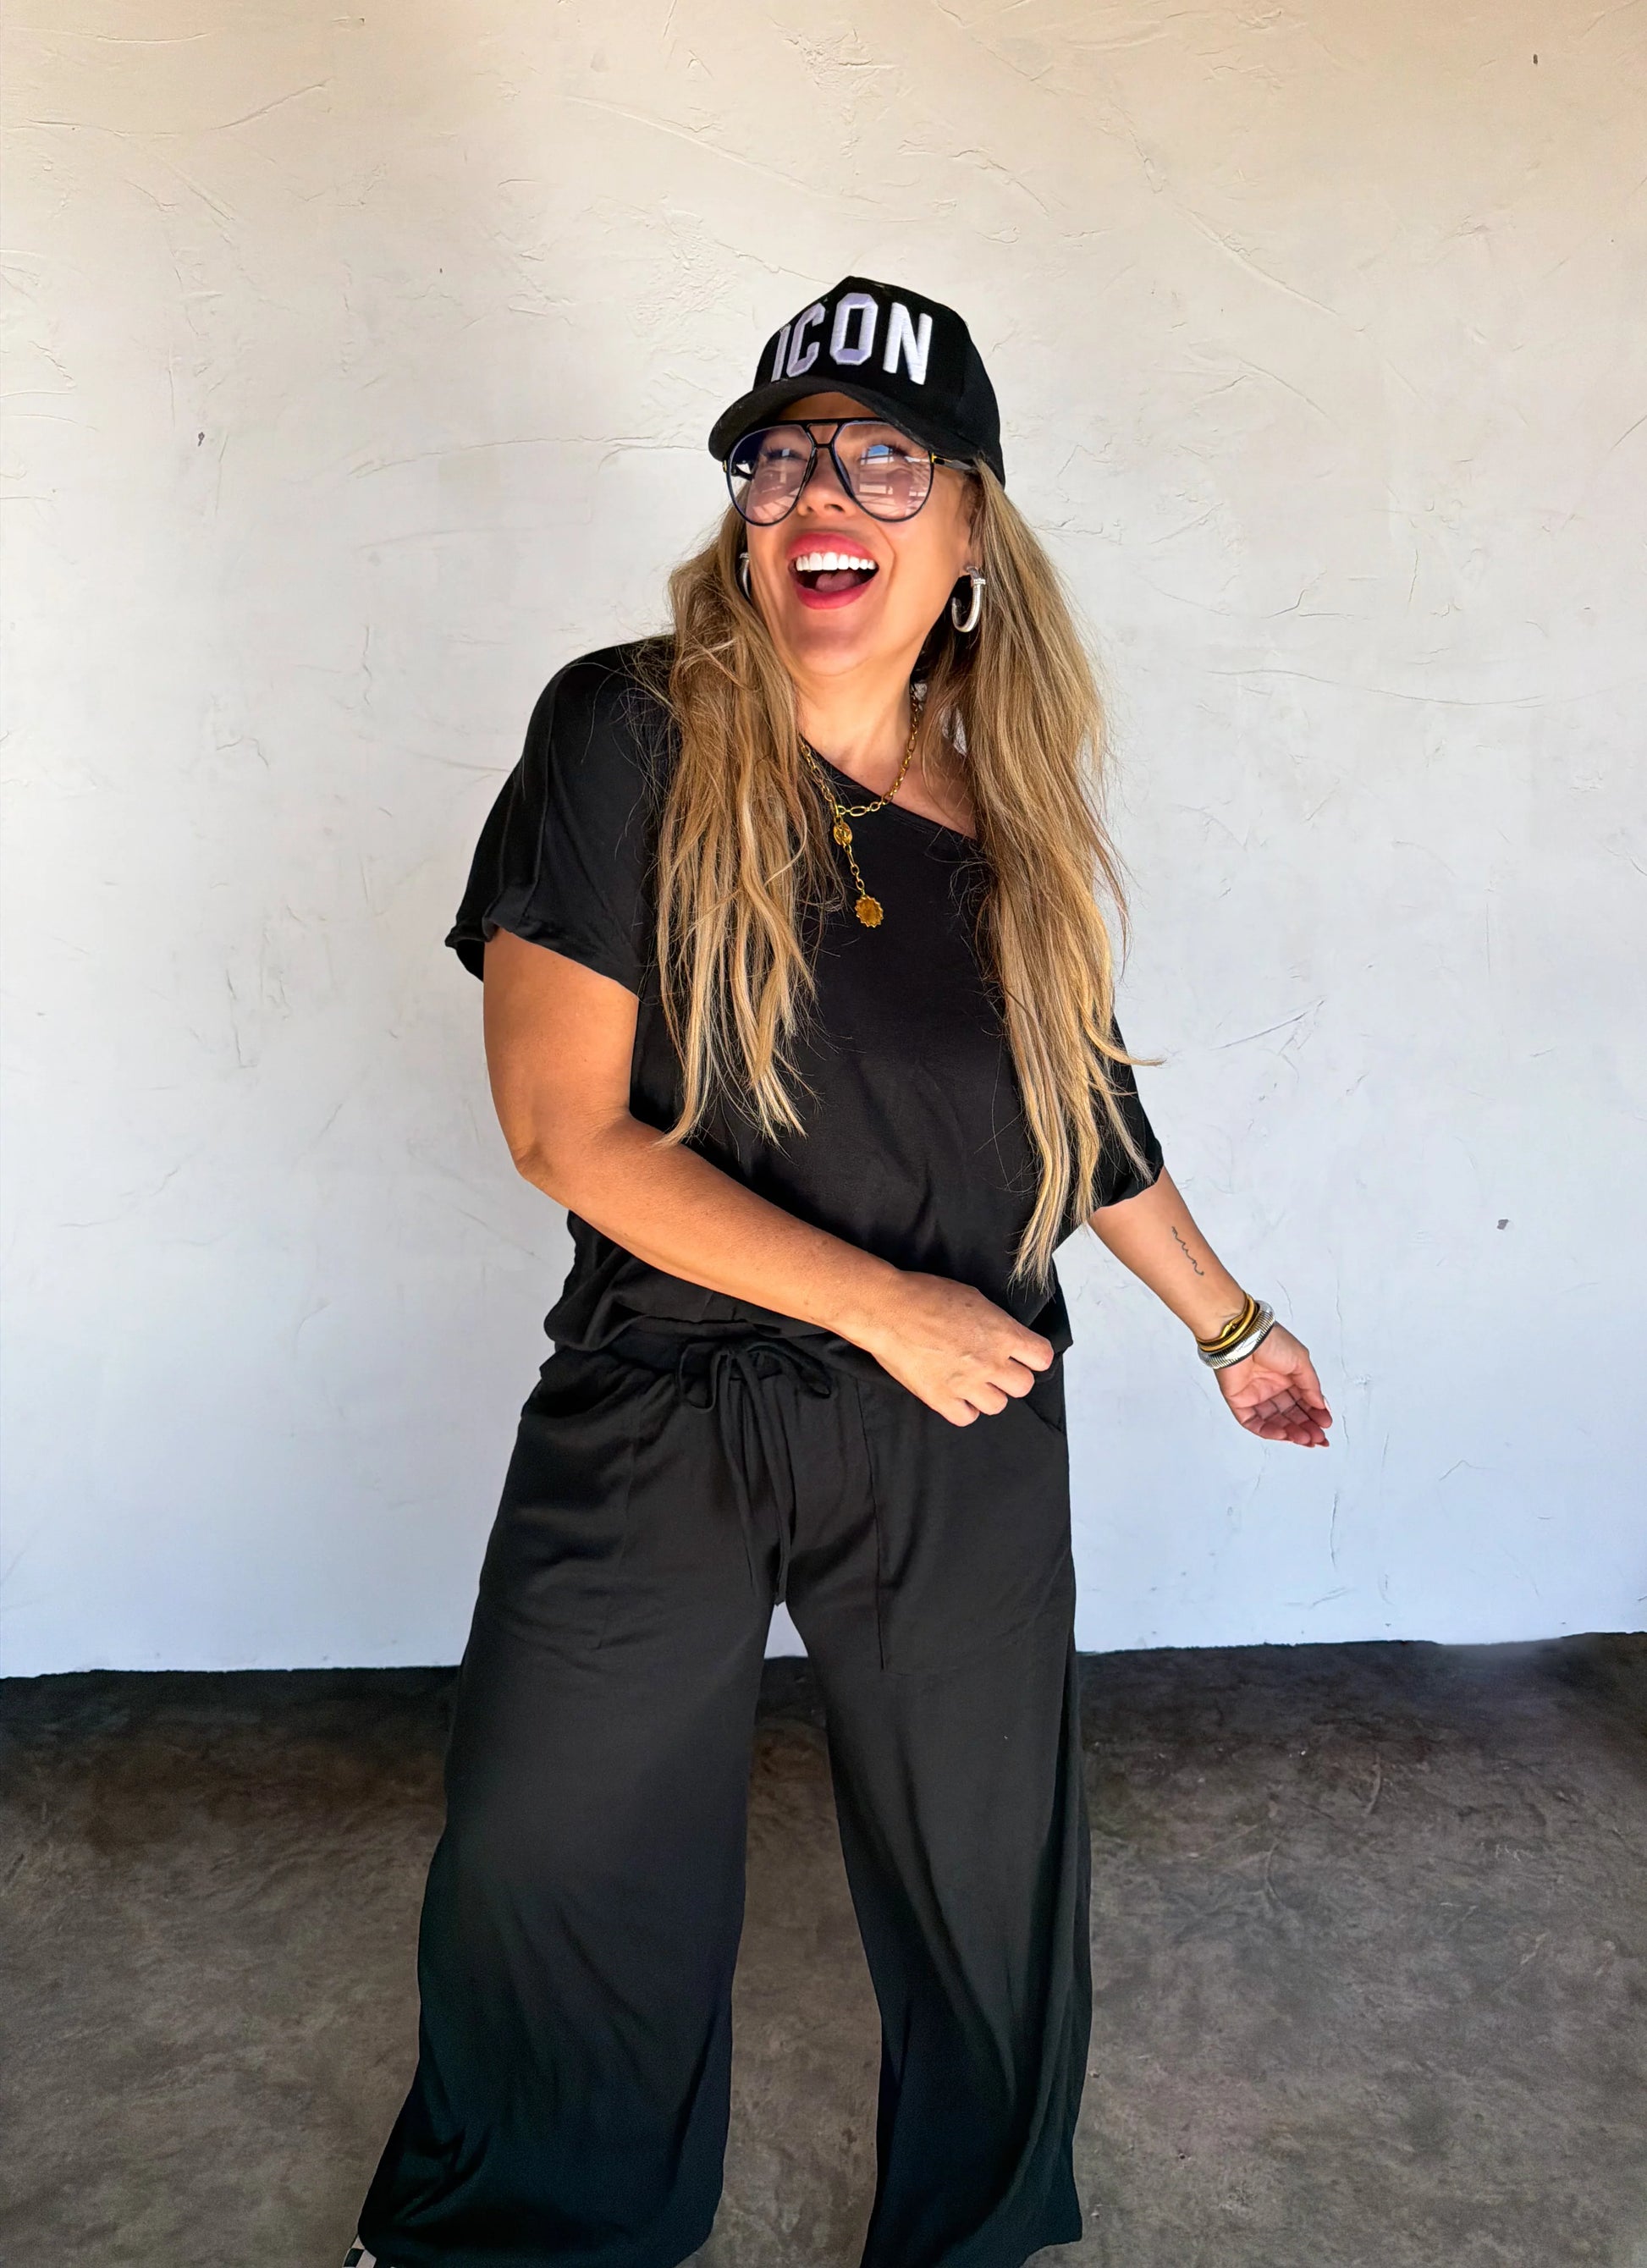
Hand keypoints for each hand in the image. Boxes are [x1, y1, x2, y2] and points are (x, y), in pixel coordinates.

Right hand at [856, 1271, 1053, 1426]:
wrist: (887, 1310)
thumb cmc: (925, 1296)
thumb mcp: (973, 1299)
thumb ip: (995, 1324)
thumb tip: (1004, 1338)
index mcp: (1001, 1333)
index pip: (1041, 1357)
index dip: (1033, 1356)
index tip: (1023, 1355)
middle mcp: (989, 1361)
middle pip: (1023, 1386)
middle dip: (1011, 1377)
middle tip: (994, 1368)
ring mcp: (966, 1383)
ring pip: (997, 1405)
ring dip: (987, 1394)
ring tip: (970, 1380)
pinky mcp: (941, 1399)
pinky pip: (966, 1417)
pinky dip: (962, 1408)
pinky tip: (953, 1393)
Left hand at [1214, 1323, 1331, 1445]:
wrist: (1243, 1337)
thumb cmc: (1270, 1340)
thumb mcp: (1301, 1361)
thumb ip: (1311, 1386)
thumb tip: (1320, 1405)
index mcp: (1287, 1376)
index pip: (1304, 1401)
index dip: (1316, 1414)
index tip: (1326, 1423)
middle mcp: (1271, 1387)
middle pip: (1291, 1414)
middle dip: (1307, 1427)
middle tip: (1319, 1437)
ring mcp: (1255, 1395)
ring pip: (1275, 1421)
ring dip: (1291, 1432)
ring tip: (1306, 1439)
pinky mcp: (1239, 1402)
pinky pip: (1254, 1422)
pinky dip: (1269, 1431)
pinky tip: (1285, 1434)